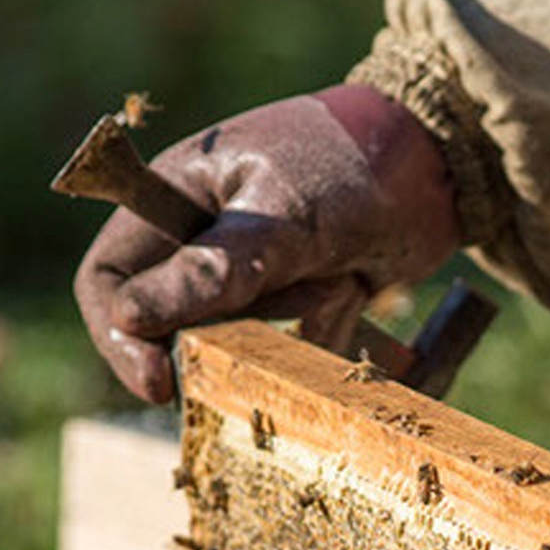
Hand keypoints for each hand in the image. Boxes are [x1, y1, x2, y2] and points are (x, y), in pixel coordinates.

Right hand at [73, 86, 459, 402]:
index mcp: (173, 200)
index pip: (108, 283)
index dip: (122, 338)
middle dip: (225, 338)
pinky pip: (278, 357)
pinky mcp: (288, 309)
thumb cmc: (353, 165)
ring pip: (229, 350)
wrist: (441, 165)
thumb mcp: (283, 215)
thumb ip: (212, 268)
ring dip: (285, 334)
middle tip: (289, 314)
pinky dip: (315, 342)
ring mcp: (244, 280)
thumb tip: (130, 317)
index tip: (161, 384)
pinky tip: (354, 300)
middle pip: (168, 328)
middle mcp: (196, 243)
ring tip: (338, 282)